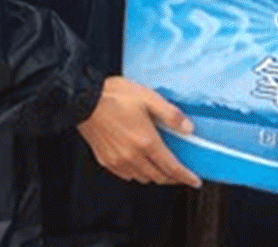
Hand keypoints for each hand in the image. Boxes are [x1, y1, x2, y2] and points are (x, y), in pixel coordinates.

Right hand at [78, 77, 201, 187]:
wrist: (83, 100)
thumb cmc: (114, 96)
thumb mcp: (148, 97)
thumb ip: (170, 114)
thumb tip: (188, 128)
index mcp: (146, 141)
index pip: (171, 167)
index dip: (185, 176)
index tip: (195, 181)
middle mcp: (133, 156)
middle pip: (158, 176)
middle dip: (173, 178)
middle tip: (181, 174)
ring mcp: (118, 161)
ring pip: (143, 178)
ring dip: (155, 176)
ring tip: (162, 168)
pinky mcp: (106, 160)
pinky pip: (127, 175)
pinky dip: (138, 173)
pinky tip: (140, 164)